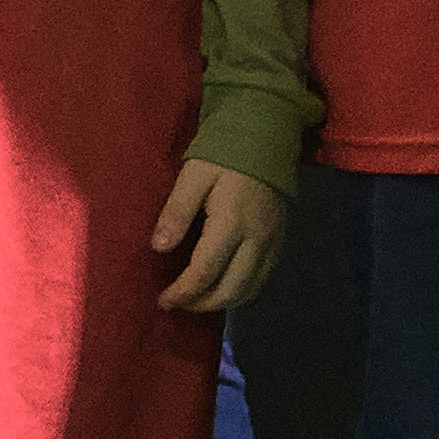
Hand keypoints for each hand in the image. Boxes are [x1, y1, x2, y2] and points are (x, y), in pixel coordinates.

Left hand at [149, 158, 287, 314]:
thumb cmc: (223, 152)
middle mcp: (257, 239)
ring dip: (222, 302)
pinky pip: (262, 277)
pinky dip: (241, 290)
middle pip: (231, 289)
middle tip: (178, 304)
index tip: (163, 299)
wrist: (266, 134)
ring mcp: (272, 241)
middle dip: (202, 304)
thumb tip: (158, 248)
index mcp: (232, 223)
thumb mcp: (193, 175)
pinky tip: (223, 287)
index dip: (183, 292)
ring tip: (196, 300)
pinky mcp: (280, 239)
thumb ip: (176, 212)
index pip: (205, 272)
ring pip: (250, 289)